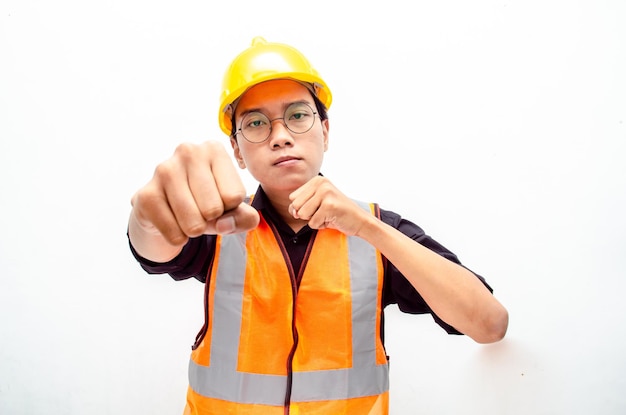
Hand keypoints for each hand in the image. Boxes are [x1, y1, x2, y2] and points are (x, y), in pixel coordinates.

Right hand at [130, 141, 259, 249]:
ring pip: (194, 223)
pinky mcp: (146, 194)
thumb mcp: (233, 210)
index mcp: (214, 149)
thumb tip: (223, 225)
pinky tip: (172, 222)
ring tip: (187, 217)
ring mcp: (164, 170)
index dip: (230, 208)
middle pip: (214, 209)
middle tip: (200, 209)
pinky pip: (174, 233)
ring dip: (194, 231)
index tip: (218, 198)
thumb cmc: (206, 203)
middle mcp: (188, 152)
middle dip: (211, 220)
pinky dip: (177, 237)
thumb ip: (245, 218)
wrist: (165, 210)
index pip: (235, 196)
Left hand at [288, 176, 369, 235]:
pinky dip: (321, 225)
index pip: (293, 197)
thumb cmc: (337, 213)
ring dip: (314, 220)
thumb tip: (293, 212)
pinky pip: (312, 223)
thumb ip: (300, 205)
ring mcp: (325, 193)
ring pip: (302, 214)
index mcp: (317, 180)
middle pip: (296, 205)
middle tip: (324, 212)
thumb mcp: (317, 203)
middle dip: (308, 214)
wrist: (360, 220)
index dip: (304, 207)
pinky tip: (333, 219)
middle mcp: (321, 183)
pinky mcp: (329, 205)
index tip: (320, 206)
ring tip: (328, 215)